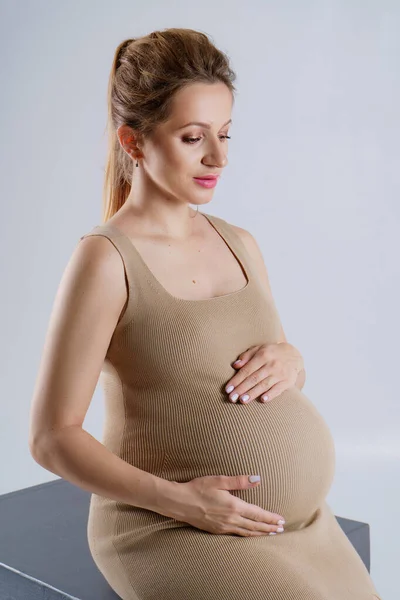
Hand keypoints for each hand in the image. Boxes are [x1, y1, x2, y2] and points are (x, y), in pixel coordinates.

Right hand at [169, 475, 285, 536]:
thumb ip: (240, 481)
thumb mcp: (219, 480)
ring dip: (260, 533)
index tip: (282, 520)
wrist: (179, 502)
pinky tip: (250, 534)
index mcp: (234, 506)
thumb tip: (257, 479)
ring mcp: (224, 527)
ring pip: (247, 532)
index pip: (258, 514)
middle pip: (255, 526)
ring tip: (271, 534)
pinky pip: (237, 535)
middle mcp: (231, 519)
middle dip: (269, 527)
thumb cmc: (198, 488)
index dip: (271, 518)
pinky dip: (248, 535)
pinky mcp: (217, 530)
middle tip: (282, 529)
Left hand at [225, 342, 303, 403]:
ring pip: (264, 385)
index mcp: (262, 355)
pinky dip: (271, 394)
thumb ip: (246, 356)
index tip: (228, 389)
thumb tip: (235, 365)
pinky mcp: (288, 381)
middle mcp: (272, 364)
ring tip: (242, 400)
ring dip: (253, 393)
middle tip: (231, 398)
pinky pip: (278, 389)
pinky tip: (262, 400)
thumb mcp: (259, 349)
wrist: (293, 354)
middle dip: (241, 389)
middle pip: (254, 378)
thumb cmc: (271, 353)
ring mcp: (280, 373)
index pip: (247, 370)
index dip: (236, 380)